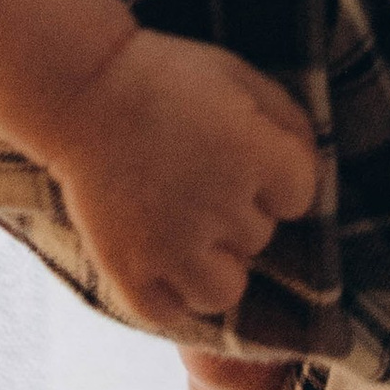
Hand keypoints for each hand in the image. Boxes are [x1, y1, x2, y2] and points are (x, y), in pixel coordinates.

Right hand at [44, 27, 317, 333]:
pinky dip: (171, 296)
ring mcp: (170, 246)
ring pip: (224, 291)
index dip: (278, 176)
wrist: (80, 86)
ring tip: (188, 230)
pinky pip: (171, 314)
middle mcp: (218, 206)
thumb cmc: (166, 75)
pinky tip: (163, 261)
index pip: (300, 196)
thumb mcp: (238, 75)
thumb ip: (287, 120)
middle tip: (200, 177)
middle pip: (259, 238)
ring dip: (214, 265)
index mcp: (250, 154)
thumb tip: (309, 166)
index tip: (246, 155)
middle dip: (239, 211)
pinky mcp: (128, 271)